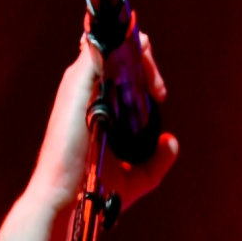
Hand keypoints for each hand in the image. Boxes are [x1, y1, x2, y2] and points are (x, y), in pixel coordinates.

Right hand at [0, 33, 178, 240]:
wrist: (70, 197)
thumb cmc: (95, 190)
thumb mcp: (137, 177)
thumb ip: (157, 160)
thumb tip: (171, 141)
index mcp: (95, 105)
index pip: (118, 67)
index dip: (144, 70)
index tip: (159, 96)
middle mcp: (85, 89)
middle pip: (117, 51)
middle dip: (146, 60)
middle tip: (159, 92)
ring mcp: (80, 83)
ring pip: (111, 44)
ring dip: (138, 52)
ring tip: (155, 83)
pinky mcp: (78, 83)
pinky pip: (98, 47)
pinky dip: (118, 43)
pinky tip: (137, 50)